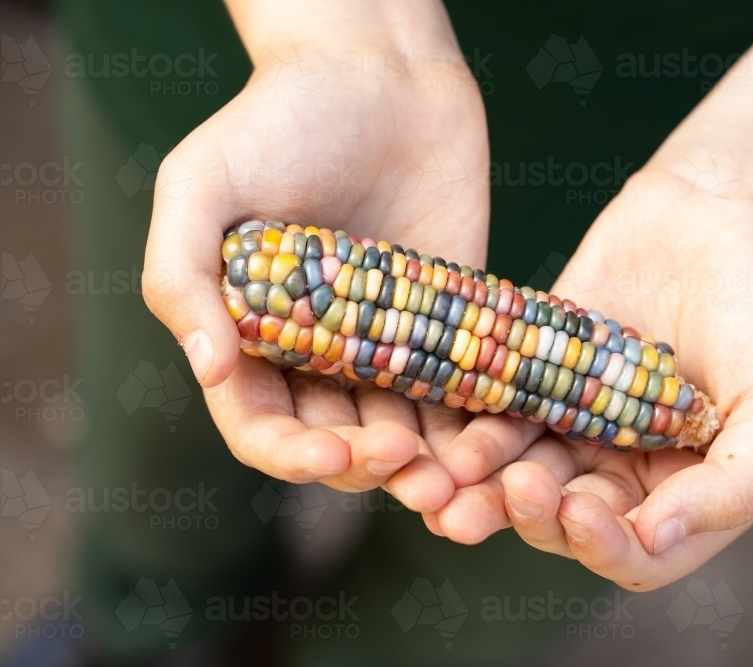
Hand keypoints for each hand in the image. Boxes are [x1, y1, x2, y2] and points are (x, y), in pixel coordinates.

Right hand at [142, 1, 487, 510]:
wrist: (379, 72)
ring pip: (406, 428)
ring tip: (463, 486)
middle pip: (340, 440)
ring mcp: (388, 338)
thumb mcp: (201, 183)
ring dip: (432, 467)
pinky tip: (502, 444)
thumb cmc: (278, 119)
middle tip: (414, 474)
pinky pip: (464, 383)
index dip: (292, 455)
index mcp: (253, 335)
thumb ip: (183, 276)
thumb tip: (210, 369)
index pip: (262, 426)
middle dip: (372, 469)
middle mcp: (320, 351)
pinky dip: (480, 421)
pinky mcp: (450, 318)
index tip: (334, 455)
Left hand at [423, 169, 752, 589]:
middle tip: (514, 487)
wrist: (732, 201)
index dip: (605, 548)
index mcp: (691, 485)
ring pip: (526, 470)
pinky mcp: (546, 367)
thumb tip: (655, 539)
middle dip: (537, 515)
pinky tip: (453, 426)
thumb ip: (735, 484)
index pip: (639, 552)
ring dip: (489, 484)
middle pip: (570, 518)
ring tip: (455, 475)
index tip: (577, 513)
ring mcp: (584, 414)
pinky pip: (505, 408)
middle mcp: (632, 460)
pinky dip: (478, 423)